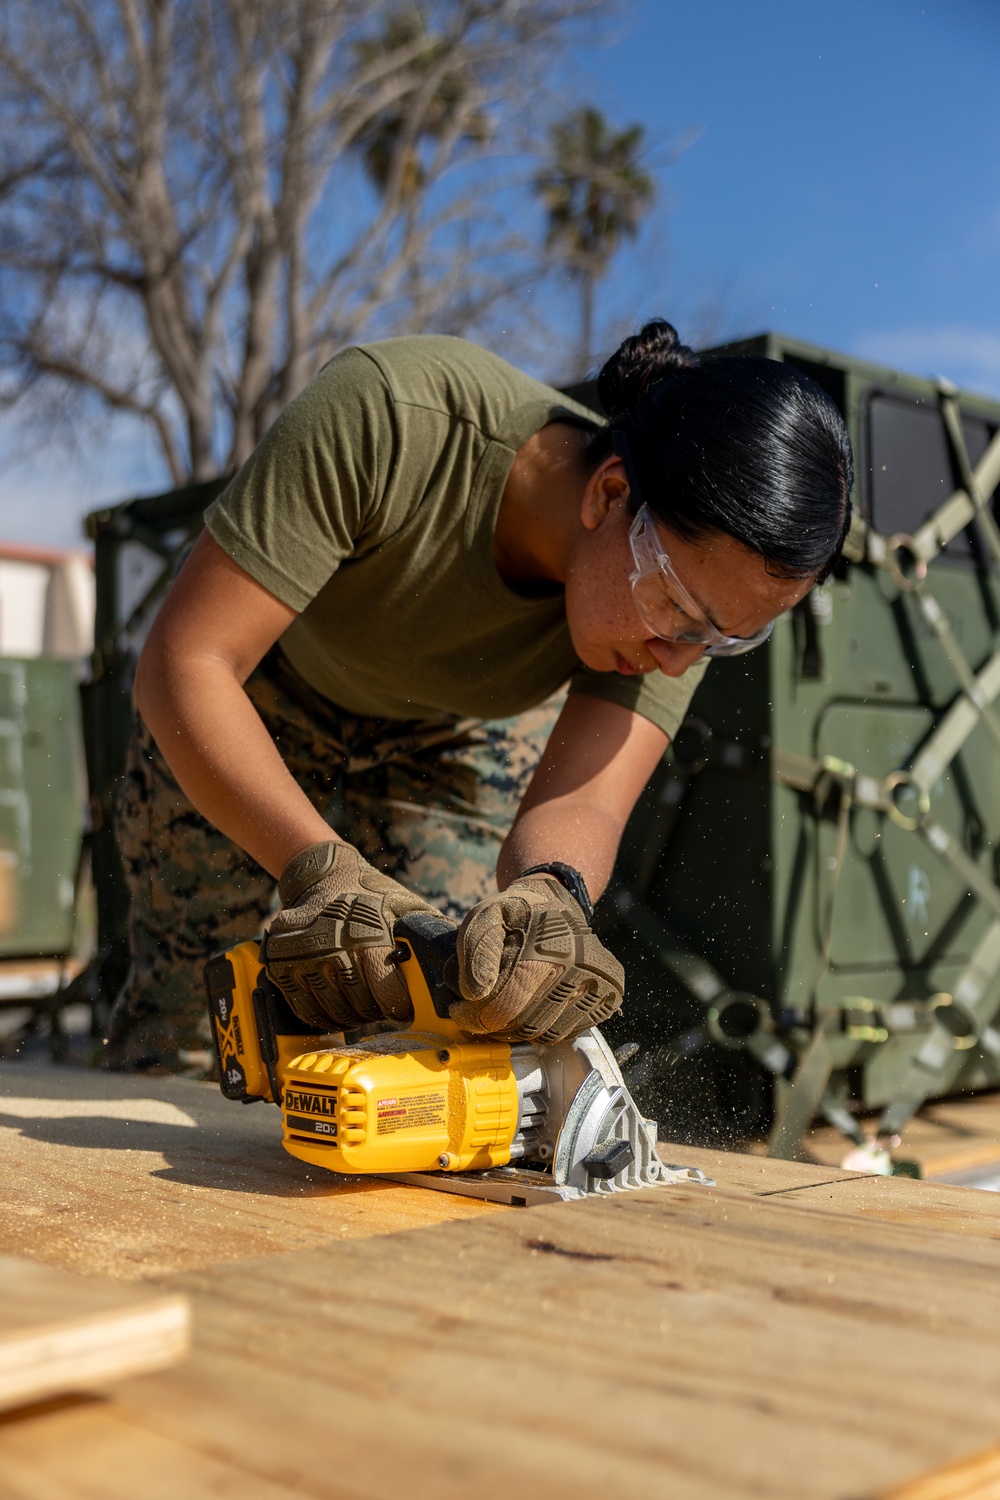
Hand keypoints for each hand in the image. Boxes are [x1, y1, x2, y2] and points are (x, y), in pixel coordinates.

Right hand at [262, 841, 446, 1028]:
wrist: (323, 875)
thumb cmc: (372, 895)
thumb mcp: (406, 907)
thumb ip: (429, 936)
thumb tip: (461, 967)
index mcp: (366, 933)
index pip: (386, 994)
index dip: (398, 1006)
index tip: (404, 1007)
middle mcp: (329, 945)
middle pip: (360, 1007)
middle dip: (376, 1012)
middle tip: (383, 1005)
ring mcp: (301, 957)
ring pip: (332, 1012)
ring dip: (351, 1016)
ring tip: (361, 1002)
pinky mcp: (279, 965)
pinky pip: (304, 1010)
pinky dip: (323, 1015)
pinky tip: (337, 1005)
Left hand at [450, 874, 623, 1043]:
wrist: (557, 906)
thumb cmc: (516, 914)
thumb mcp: (485, 917)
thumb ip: (476, 951)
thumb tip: (476, 993)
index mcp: (547, 947)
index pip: (504, 1006)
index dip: (474, 1016)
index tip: (460, 1010)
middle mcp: (580, 966)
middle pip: (526, 1025)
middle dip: (494, 1025)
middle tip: (479, 1013)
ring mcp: (599, 982)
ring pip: (547, 1034)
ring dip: (519, 1031)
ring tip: (504, 1010)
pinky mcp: (610, 995)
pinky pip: (568, 1032)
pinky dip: (545, 1029)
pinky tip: (532, 1009)